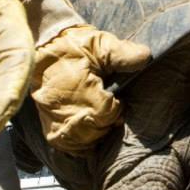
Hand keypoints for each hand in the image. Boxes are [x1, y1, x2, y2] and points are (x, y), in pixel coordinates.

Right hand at [24, 0, 150, 153]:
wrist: (43, 47)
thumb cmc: (73, 45)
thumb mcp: (100, 44)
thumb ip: (123, 53)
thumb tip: (146, 57)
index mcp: (77, 89)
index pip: (106, 113)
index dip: (117, 106)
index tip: (116, 96)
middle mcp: (63, 110)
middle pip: (96, 131)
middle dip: (107, 121)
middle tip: (108, 105)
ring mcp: (53, 121)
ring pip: (83, 142)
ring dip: (95, 133)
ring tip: (98, 117)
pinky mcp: (48, 127)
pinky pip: (67, 146)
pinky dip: (80, 142)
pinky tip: (87, 129)